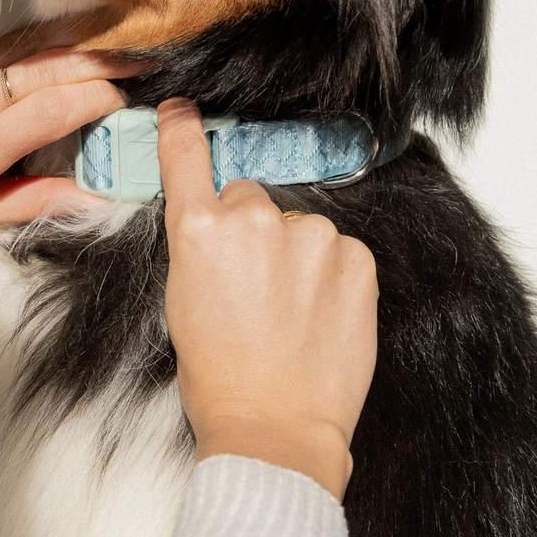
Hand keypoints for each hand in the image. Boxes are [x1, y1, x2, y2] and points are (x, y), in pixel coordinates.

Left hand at [0, 32, 139, 241]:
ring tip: (112, 41)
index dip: (104, 99)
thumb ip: (33, 203)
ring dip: (74, 40)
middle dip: (106, 61)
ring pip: (27, 42)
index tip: (126, 103)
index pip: (61, 106)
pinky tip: (43, 50)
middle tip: (145, 60)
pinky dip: (21, 46)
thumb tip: (94, 198)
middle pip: (54, 64)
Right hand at [157, 98, 377, 500]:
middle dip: (249, 228)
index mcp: (198, 229)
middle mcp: (252, 218)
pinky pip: (337, 250)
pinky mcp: (354, 256)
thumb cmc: (218, 375)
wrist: (274, 427)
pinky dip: (329, 273)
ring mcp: (309, 235)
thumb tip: (217, 223)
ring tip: (289, 312)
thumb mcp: (182, 298)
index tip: (183, 109)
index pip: (187, 156)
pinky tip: (319, 313)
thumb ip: (199, 246)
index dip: (183, 128)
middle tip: (251, 284)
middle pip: (249, 197)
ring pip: (296, 226)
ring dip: (294, 254)